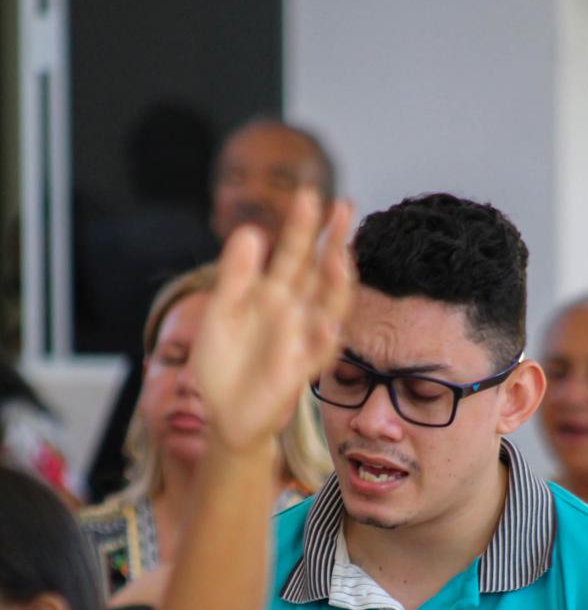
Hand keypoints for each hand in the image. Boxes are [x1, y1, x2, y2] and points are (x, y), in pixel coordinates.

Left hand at [194, 188, 353, 452]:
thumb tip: (251, 231)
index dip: (303, 226)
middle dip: (334, 241)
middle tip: (344, 208)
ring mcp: (301, 339)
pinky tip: (327, 324)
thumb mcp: (220, 314)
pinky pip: (319, 353)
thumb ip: (235, 276)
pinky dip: (325, 340)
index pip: (293, 253)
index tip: (311, 195)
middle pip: (320, 271)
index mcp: (272, 293)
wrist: (224, 413)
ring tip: (340, 258)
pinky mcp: (300, 370)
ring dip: (337, 284)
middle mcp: (294, 312)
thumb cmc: (222, 363)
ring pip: (328, 307)